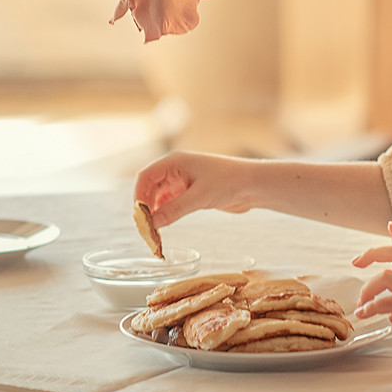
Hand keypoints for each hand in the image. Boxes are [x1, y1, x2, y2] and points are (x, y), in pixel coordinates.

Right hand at [132, 151, 250, 228]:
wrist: (253, 185)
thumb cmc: (229, 182)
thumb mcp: (200, 197)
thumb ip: (175, 210)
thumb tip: (152, 223)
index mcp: (175, 162)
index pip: (146, 176)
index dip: (139, 195)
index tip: (138, 215)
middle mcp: (176, 169)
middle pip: (150, 186)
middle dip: (146, 205)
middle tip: (144, 226)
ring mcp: (183, 180)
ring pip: (160, 196)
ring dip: (155, 211)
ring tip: (153, 229)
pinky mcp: (191, 192)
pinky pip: (172, 202)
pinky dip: (166, 213)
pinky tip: (164, 224)